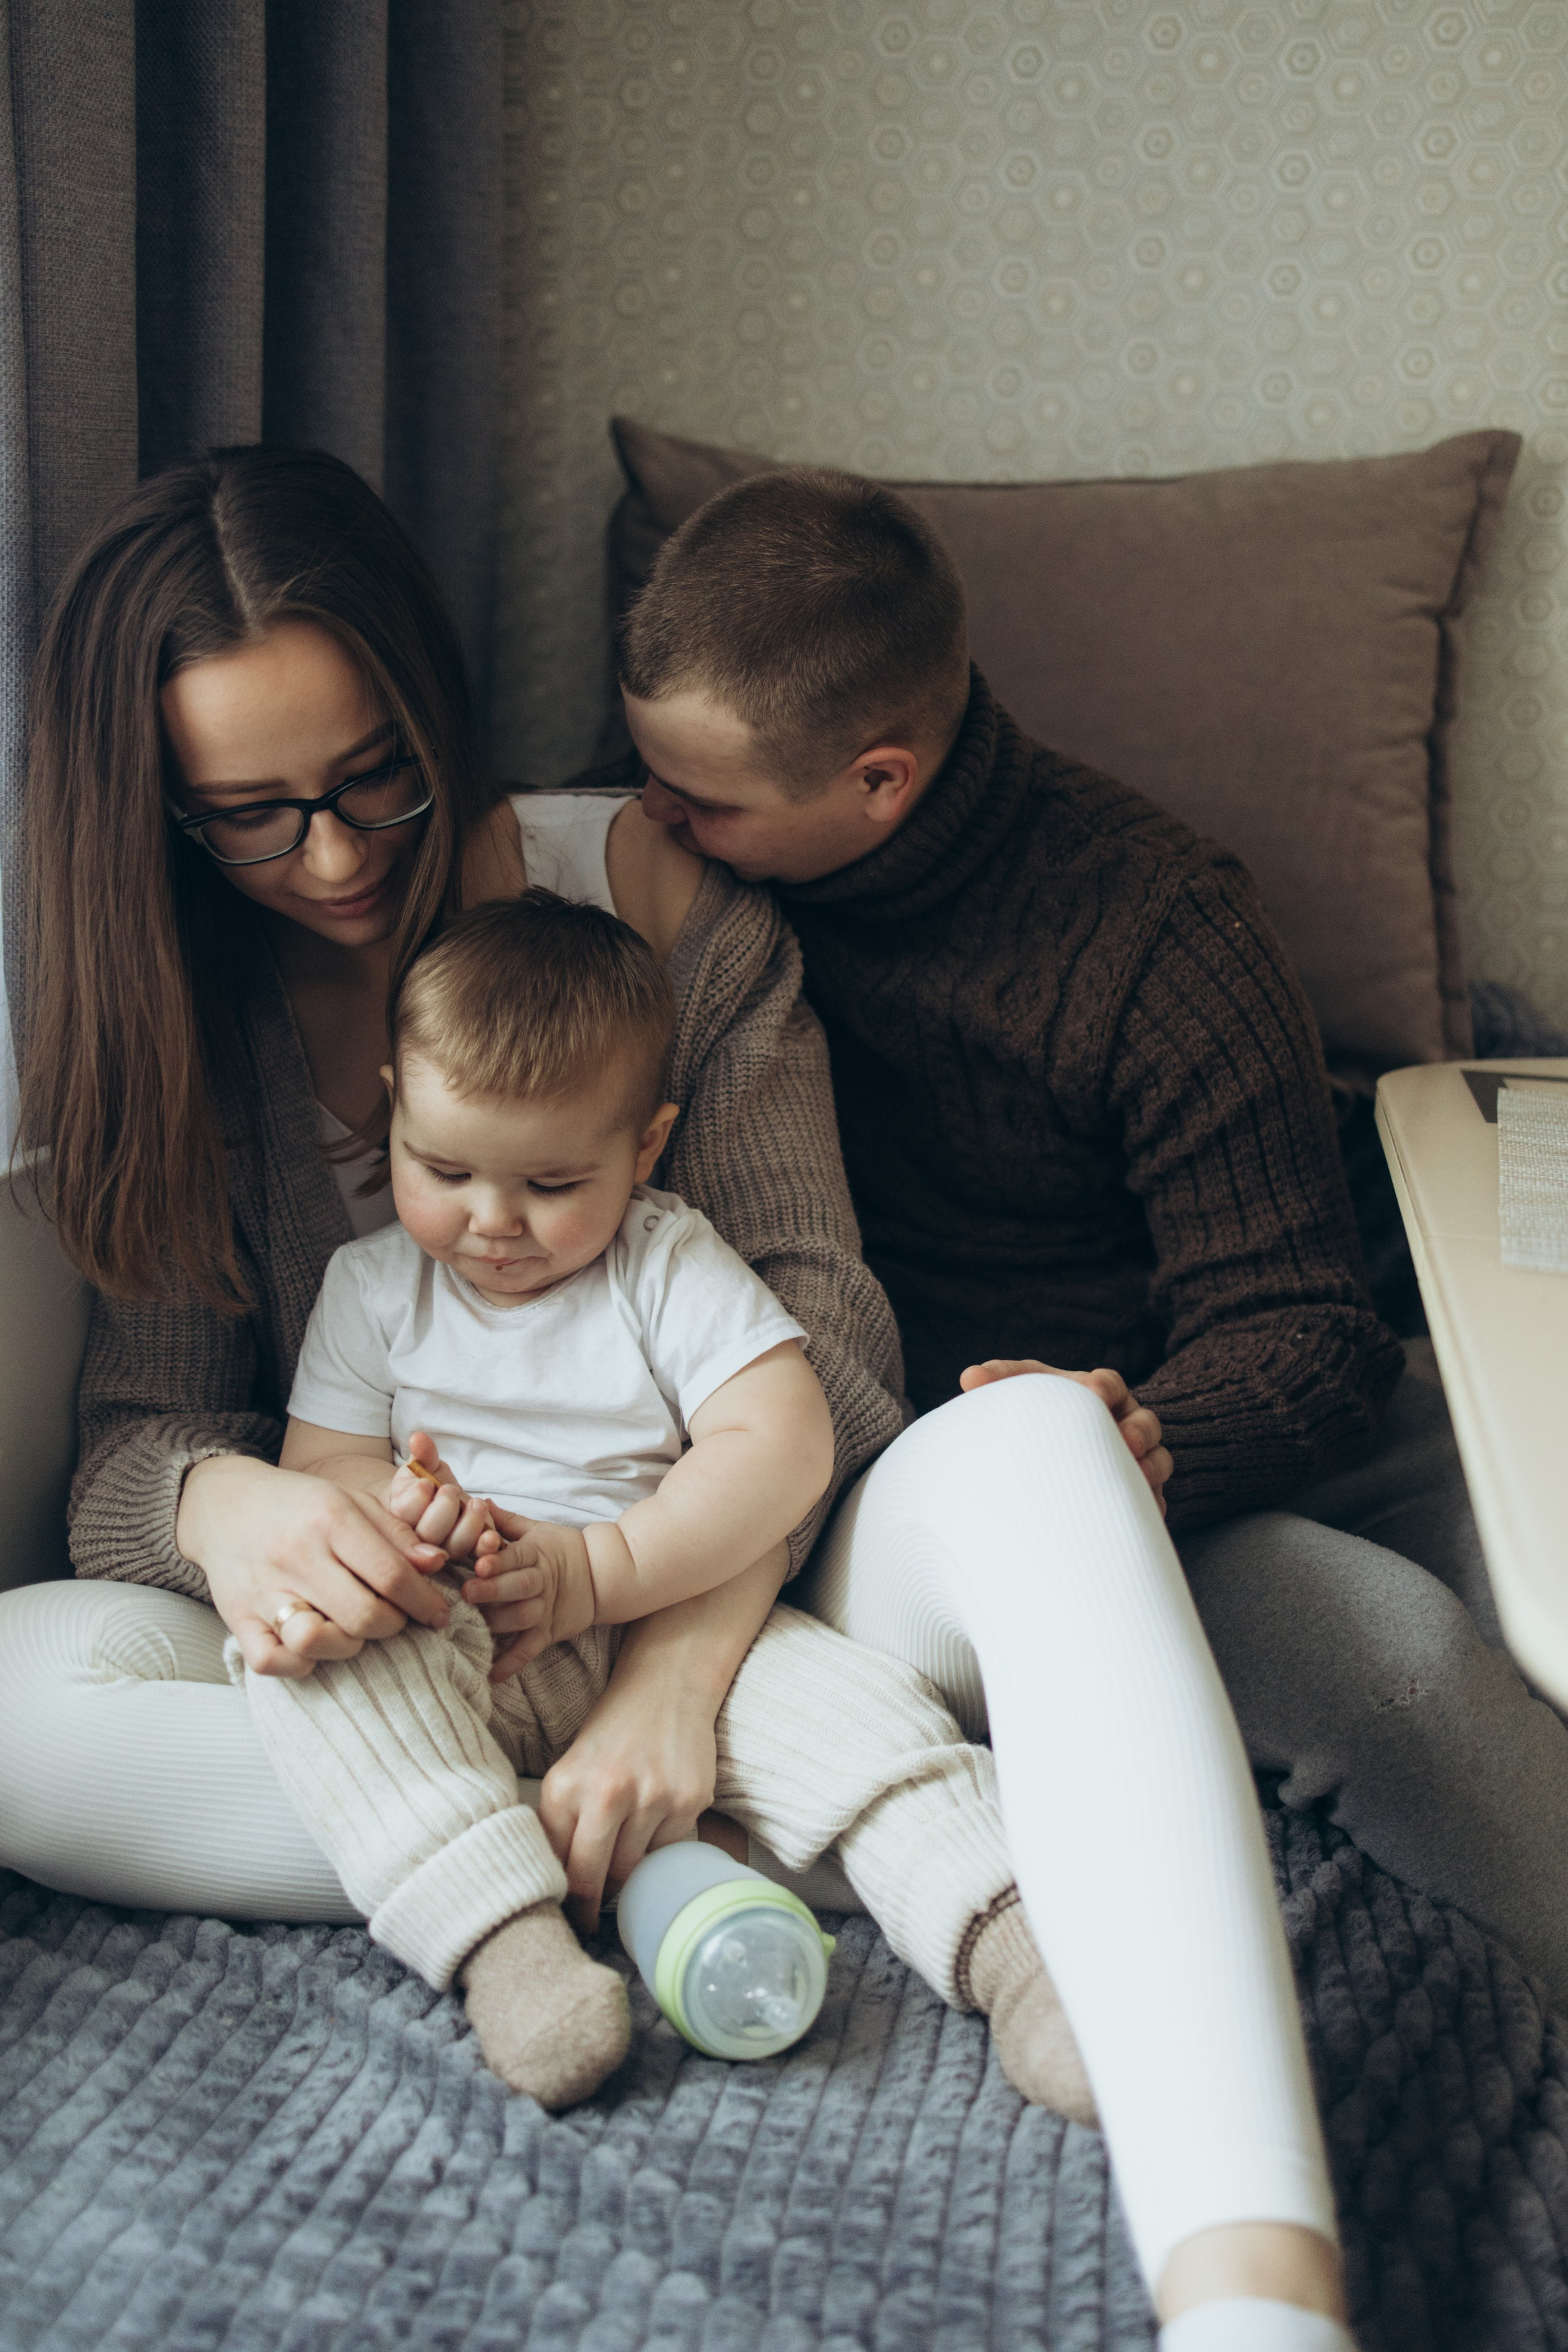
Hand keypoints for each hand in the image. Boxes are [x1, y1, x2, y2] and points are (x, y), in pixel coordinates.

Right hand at [178, 1453, 452, 1678]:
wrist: (223, 1503)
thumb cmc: (300, 1505)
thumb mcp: (351, 1501)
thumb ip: (396, 1534)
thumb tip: (436, 1564)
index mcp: (330, 1520)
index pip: (391, 1575)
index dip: (424, 1602)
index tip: (438, 1614)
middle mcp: (295, 1555)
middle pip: (362, 1615)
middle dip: (393, 1625)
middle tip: (395, 1618)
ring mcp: (263, 1590)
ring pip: (315, 1642)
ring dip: (347, 1646)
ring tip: (353, 1630)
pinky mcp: (236, 1617)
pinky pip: (270, 1661)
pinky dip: (298, 1663)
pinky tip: (312, 1646)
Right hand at [386, 1430, 500, 1562]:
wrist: (438, 1505)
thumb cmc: (428, 1483)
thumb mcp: (426, 1466)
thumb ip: (424, 1453)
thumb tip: (418, 1437)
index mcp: (401, 1515)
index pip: (404, 1514)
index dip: (416, 1499)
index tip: (427, 1483)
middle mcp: (419, 1539)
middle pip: (429, 1534)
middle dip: (443, 1511)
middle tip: (451, 1490)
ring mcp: (443, 1550)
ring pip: (453, 1547)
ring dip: (468, 1527)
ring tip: (477, 1504)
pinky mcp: (467, 1555)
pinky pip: (475, 1556)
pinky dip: (484, 1548)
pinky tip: (491, 1538)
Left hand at [463, 1504, 599, 1678]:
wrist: (602, 1575)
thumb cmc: (561, 1549)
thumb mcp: (537, 1530)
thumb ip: (506, 1521)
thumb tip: (477, 1502)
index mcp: (535, 1554)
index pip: (516, 1556)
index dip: (499, 1560)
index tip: (479, 1562)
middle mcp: (541, 1582)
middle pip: (518, 1587)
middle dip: (493, 1590)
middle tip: (467, 1592)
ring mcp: (546, 1609)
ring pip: (523, 1618)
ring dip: (499, 1624)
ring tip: (472, 1627)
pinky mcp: (548, 1633)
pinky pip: (529, 1650)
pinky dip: (512, 1664)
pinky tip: (491, 1674)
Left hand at [539, 1680, 719, 1933]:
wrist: (666, 1686)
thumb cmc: (612, 1735)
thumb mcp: (571, 1771)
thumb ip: (562, 1822)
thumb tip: (559, 1886)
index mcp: (564, 1786)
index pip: (557, 1864)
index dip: (559, 1898)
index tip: (561, 1915)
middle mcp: (606, 1793)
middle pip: (592, 1878)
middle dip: (587, 1908)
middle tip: (587, 1924)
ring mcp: (651, 1798)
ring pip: (632, 1870)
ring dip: (624, 1876)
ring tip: (621, 1863)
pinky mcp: (688, 1801)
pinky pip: (667, 1850)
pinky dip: (657, 1848)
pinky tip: (654, 1823)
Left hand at [959, 1359, 1172, 1516]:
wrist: (1055, 1450)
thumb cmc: (1040, 1411)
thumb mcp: (1024, 1386)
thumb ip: (1000, 1380)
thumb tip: (968, 1378)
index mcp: (1097, 1393)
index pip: (1108, 1384)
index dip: (1103, 1388)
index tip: (1093, 1393)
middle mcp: (1125, 1422)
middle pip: (1144, 1423)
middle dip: (1139, 1432)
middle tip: (1127, 1442)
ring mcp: (1139, 1457)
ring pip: (1159, 1461)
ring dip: (1151, 1469)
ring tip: (1139, 1480)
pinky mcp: (1141, 1493)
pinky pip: (1154, 1502)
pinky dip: (1149, 1508)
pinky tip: (1138, 1517)